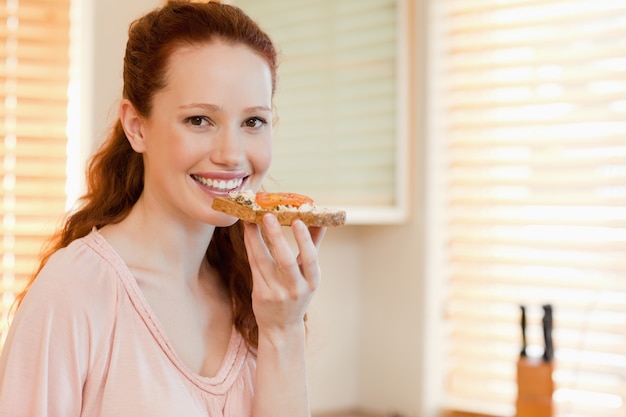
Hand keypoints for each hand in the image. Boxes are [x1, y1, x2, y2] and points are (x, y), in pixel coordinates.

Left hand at [243, 213, 325, 338]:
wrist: (282, 327)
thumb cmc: (297, 293)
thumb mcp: (310, 275)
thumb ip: (313, 246)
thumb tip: (320, 219)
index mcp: (312, 281)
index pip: (310, 258)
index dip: (304, 240)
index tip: (298, 220)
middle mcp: (296, 288)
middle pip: (286, 261)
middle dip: (277, 237)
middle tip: (268, 216)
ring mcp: (277, 293)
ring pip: (264, 262)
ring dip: (256, 239)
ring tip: (250, 221)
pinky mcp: (261, 295)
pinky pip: (254, 267)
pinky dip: (250, 248)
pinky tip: (247, 234)